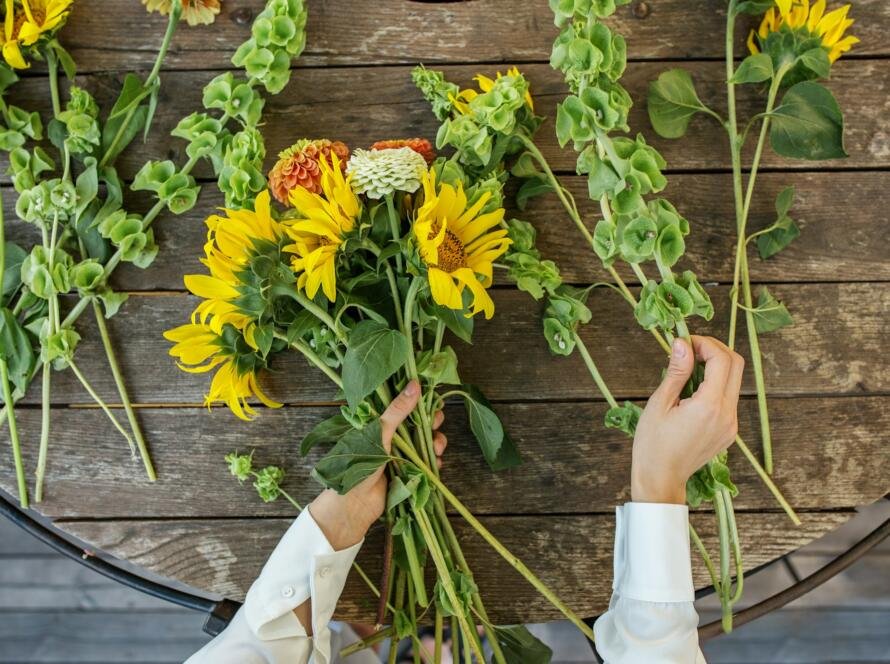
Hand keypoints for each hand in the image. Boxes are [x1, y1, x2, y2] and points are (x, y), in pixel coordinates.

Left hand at [309, 380, 447, 549]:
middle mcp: (391, 436)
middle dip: (431, 423)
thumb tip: (415, 384)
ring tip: (437, 448)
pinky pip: (427, 462)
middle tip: (437, 423)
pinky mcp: (408, 471)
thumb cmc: (360, 464)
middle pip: (418, 423)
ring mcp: (400, 454)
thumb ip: (398, 410)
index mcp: (381, 423)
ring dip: (435, 442)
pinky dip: (434, 461)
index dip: (419, 402)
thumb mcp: (380, 432)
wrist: (355, 504)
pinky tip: (436, 463)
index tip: (431, 400)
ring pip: (425, 442)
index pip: (403, 405)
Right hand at [631, 336, 743, 504]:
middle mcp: (728, 414)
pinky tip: (692, 390)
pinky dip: (715, 385)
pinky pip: (728, 398)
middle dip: (715, 350)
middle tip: (690, 349)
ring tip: (687, 369)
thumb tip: (682, 343)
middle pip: (736, 365)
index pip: (722, 360)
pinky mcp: (729, 431)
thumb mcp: (659, 404)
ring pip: (734, 381)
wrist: (661, 479)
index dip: (705, 343)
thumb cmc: (652, 444)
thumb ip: (676, 371)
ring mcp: (731, 424)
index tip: (684, 342)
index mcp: (709, 406)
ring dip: (715, 367)